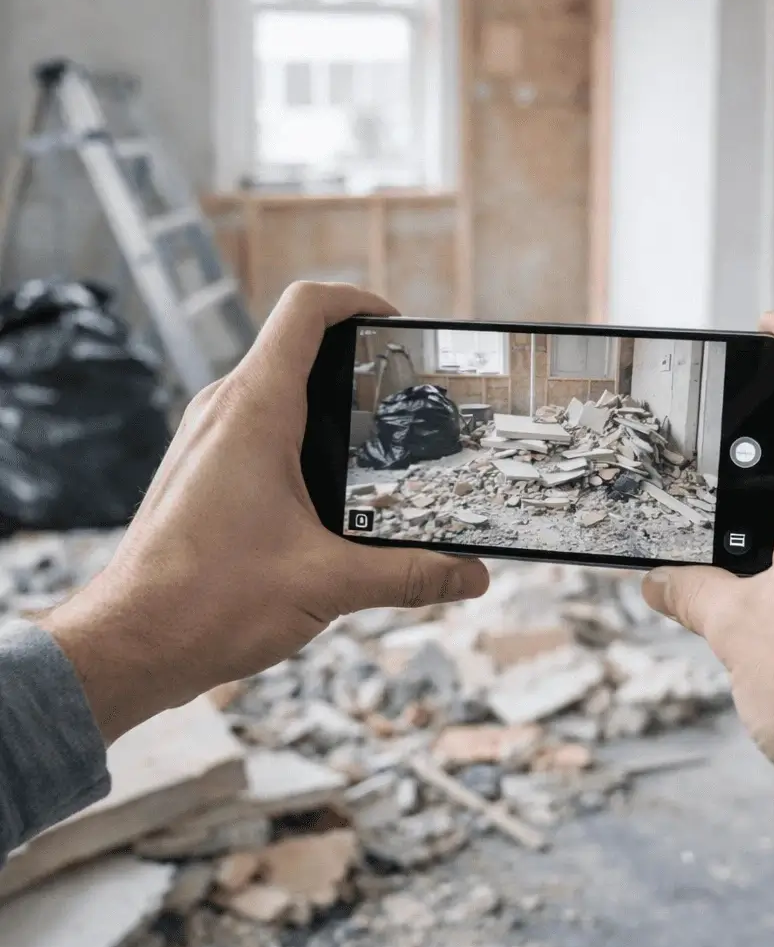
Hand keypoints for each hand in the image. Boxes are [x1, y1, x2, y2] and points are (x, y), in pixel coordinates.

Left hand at [42, 283, 488, 741]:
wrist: (129, 645)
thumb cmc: (208, 603)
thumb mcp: (330, 584)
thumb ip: (411, 574)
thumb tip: (472, 573)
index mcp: (255, 411)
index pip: (307, 310)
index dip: (358, 301)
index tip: (398, 326)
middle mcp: (223, 410)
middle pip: (297, 349)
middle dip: (356, 365)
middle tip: (405, 400)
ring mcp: (205, 439)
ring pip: (276, 392)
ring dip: (327, 407)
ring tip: (377, 447)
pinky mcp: (200, 470)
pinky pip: (255, 430)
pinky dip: (299, 441)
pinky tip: (330, 495)